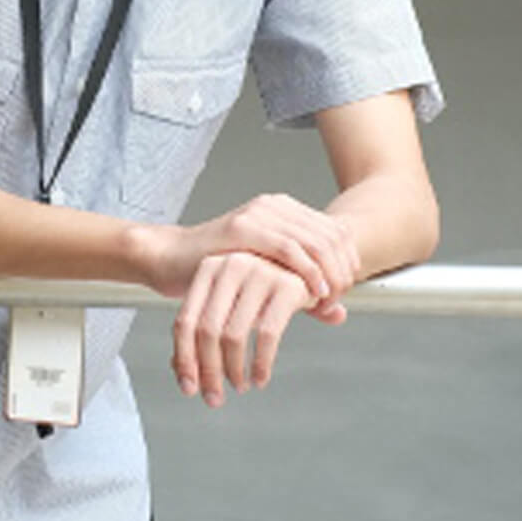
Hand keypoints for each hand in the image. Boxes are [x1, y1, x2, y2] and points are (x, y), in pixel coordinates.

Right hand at [138, 193, 361, 310]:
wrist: (172, 259)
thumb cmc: (217, 270)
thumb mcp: (270, 279)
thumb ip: (304, 292)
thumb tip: (340, 314)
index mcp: (285, 210)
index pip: (336, 231)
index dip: (348, 262)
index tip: (344, 291)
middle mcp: (274, 206)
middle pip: (331, 236)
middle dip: (342, 271)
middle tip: (337, 299)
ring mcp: (258, 214)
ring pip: (316, 241)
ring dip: (329, 274)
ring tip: (327, 298)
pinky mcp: (241, 228)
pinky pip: (288, 248)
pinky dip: (308, 271)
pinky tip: (313, 290)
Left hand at [172, 251, 323, 407]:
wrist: (309, 265)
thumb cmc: (260, 290)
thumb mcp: (229, 305)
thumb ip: (202, 333)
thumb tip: (181, 374)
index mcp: (208, 268)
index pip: (185, 321)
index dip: (184, 359)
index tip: (188, 388)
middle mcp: (230, 265)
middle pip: (207, 331)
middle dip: (208, 371)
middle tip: (214, 398)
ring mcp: (259, 272)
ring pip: (234, 335)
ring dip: (234, 371)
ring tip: (239, 386)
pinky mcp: (287, 286)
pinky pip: (267, 335)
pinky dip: (261, 364)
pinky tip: (260, 380)